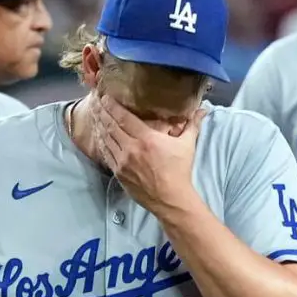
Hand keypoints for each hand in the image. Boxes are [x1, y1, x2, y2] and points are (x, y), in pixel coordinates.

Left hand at [94, 95, 206, 212]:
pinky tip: (98, 136)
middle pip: (111, 126)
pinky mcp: (118, 173)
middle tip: (95, 102)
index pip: (124, 118)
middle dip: (102, 112)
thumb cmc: (179, 171)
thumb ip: (192, 125)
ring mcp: (122, 162)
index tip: (105, 97)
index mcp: (147, 139)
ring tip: (94, 114)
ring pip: (106, 139)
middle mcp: (131, 148)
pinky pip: (106, 154)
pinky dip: (101, 143)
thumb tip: (202, 110)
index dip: (113, 106)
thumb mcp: (187, 145)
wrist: (170, 198)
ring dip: (99, 126)